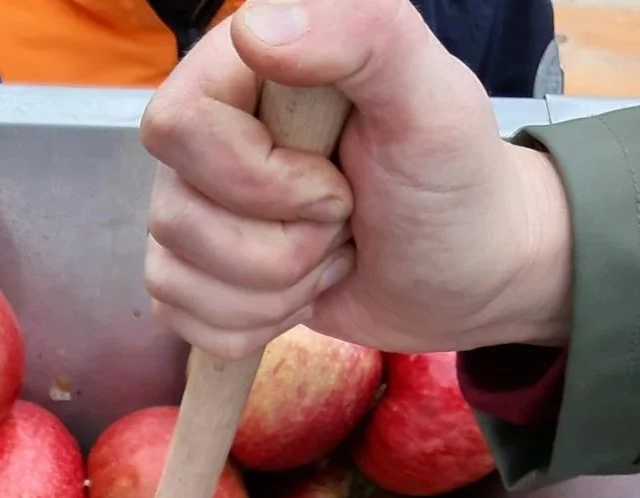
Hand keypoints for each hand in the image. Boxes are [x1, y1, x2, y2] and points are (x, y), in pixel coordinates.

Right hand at [139, 0, 572, 357]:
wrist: (466, 273)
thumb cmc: (455, 183)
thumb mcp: (433, 101)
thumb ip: (364, 34)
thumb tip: (256, 30)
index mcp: (247, 68)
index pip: (177, 125)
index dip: (254, 178)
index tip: (333, 184)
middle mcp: (208, 133)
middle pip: (173, 214)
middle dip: (277, 248)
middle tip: (343, 222)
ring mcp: (197, 206)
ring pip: (174, 276)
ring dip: (275, 290)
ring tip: (333, 255)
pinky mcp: (199, 273)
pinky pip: (182, 318)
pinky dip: (255, 325)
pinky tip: (305, 291)